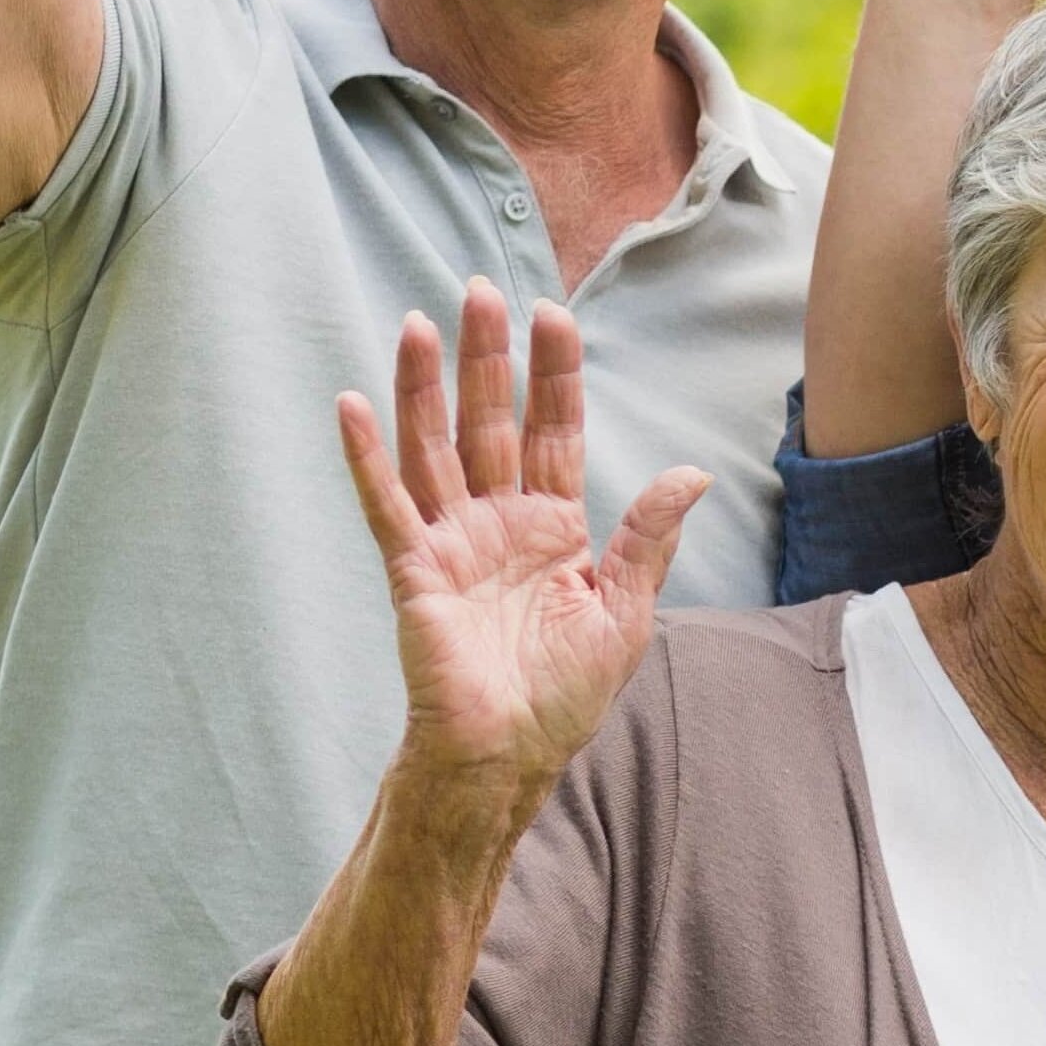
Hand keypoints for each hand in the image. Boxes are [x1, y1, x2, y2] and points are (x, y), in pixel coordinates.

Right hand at [337, 278, 712, 802]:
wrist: (510, 756)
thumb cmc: (565, 695)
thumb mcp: (624, 611)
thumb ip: (647, 537)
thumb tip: (691, 474)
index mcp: (553, 527)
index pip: (553, 430)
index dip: (553, 374)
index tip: (552, 313)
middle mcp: (498, 522)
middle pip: (490, 422)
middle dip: (487, 357)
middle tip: (478, 289)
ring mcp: (452, 542)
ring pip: (434, 447)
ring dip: (421, 387)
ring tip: (417, 323)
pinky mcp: (414, 572)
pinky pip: (387, 505)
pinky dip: (368, 457)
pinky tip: (354, 404)